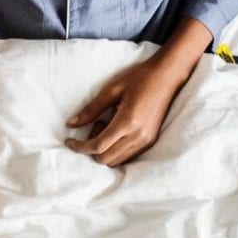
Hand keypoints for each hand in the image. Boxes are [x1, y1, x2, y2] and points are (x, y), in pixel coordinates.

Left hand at [65, 18, 211, 166]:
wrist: (168, 75)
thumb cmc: (139, 78)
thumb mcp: (111, 90)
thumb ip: (91, 110)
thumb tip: (71, 124)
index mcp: (127, 122)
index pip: (98, 146)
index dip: (80, 147)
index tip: (69, 141)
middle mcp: (138, 136)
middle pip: (105, 159)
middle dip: (91, 148)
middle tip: (94, 125)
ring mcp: (146, 140)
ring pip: (116, 161)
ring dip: (104, 150)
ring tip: (105, 126)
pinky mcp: (150, 141)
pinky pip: (127, 156)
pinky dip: (115, 150)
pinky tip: (116, 131)